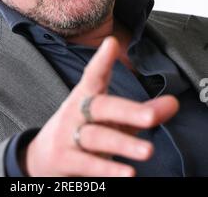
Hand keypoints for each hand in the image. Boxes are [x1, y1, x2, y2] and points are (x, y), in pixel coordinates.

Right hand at [21, 36, 178, 176]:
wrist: (42, 157)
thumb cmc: (83, 130)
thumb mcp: (110, 119)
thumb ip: (140, 112)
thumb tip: (173, 103)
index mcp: (86, 96)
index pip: (94, 75)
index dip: (102, 60)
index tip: (111, 43)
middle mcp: (76, 112)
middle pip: (100, 107)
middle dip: (126, 110)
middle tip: (150, 116)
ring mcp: (68, 135)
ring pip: (96, 136)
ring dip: (122, 144)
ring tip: (147, 151)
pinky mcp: (65, 159)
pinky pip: (87, 165)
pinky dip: (106, 169)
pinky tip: (126, 173)